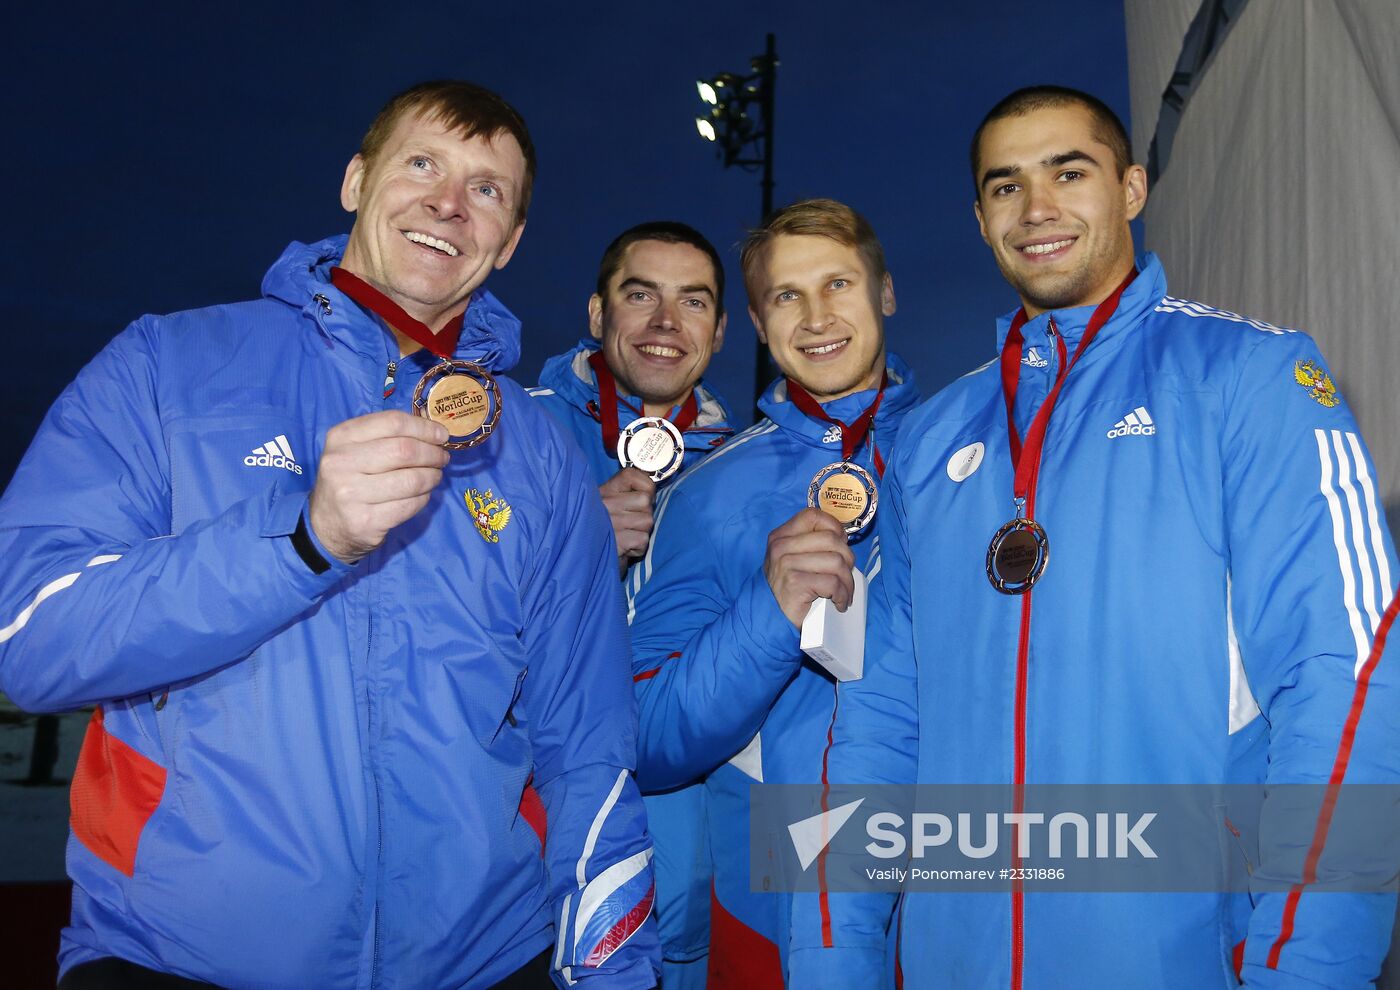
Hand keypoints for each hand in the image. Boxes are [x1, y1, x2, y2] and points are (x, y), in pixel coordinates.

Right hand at [307, 411, 449, 563]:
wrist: (326, 525)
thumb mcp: (355, 449)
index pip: (392, 423)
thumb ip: (388, 436)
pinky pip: (410, 505)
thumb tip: (434, 432)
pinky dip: (424, 498)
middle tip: (442, 459)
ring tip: (435, 476)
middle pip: (405, 450)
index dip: (424, 428)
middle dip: (432, 454)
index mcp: (341, 437)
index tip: (441, 435)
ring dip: (432, 477)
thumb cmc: (349, 479)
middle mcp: (341, 463)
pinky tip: (422, 495)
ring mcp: (351, 494)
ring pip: (411, 480)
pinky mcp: (365, 521)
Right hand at [599, 467, 656, 574]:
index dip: (645, 486)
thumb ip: (626, 494)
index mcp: (603, 491)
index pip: (632, 475)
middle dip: (644, 514)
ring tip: (626, 537)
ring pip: (648, 521)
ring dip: (641, 533)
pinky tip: (625, 549)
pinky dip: (638, 548)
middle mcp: (605, 503)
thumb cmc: (602, 534)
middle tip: (631, 525)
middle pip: (646, 500)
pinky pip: (643, 539)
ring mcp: (610, 522)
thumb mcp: (607, 507)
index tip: (640, 499)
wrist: (583, 564)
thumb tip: (651, 490)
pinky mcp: (616, 542)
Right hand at [764, 508, 855, 626]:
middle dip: (848, 560)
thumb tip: (843, 542)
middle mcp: (781, 546)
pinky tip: (839, 603)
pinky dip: (842, 595)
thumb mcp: (790, 560)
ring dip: (848, 582)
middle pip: (832, 540)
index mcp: (781, 536)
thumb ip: (809, 546)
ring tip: (845, 594)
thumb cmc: (786, 590)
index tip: (842, 545)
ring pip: (836, 562)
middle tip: (846, 577)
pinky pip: (833, 583)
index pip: (813, 516)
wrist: (767, 618)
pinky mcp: (795, 583)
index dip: (834, 527)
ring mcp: (787, 564)